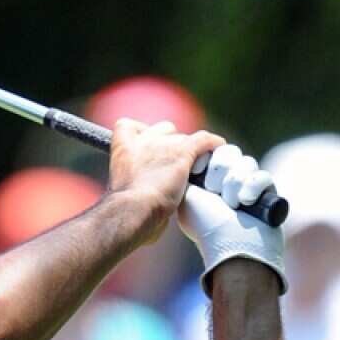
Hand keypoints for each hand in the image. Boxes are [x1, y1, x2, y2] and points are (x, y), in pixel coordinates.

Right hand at [108, 119, 225, 242]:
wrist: (131, 211)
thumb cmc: (123, 213)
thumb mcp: (121, 193)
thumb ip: (135, 187)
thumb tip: (153, 212)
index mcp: (122, 149)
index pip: (128, 125)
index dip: (139, 135)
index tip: (144, 149)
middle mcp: (143, 140)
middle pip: (163, 129)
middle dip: (170, 144)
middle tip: (174, 166)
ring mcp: (164, 144)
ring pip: (185, 138)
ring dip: (190, 152)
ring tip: (196, 170)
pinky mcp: (183, 152)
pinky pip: (204, 140)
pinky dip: (212, 144)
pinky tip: (218, 149)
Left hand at [178, 144, 285, 294]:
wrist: (231, 245)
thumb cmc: (206, 224)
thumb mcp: (188, 197)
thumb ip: (187, 174)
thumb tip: (192, 157)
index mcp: (207, 178)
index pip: (213, 150)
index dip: (208, 158)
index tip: (198, 173)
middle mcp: (228, 179)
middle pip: (230, 152)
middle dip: (221, 170)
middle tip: (214, 190)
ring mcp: (248, 185)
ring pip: (247, 162)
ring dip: (235, 182)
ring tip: (231, 203)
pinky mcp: (267, 193)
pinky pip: (263, 175)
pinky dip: (252, 187)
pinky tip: (245, 202)